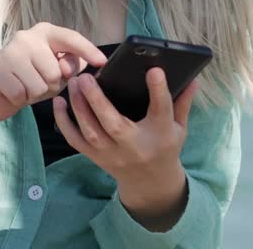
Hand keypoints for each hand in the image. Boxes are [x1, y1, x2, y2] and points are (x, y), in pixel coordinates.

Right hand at [0, 22, 106, 138]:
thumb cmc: (31, 78)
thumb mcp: (56, 71)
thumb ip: (71, 66)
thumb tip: (77, 68)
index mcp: (45, 32)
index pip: (70, 39)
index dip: (88, 50)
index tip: (103, 61)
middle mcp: (26, 36)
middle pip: (55, 72)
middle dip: (50, 86)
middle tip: (38, 83)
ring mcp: (8, 51)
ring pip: (39, 86)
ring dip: (35, 95)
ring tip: (25, 87)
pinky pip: (21, 94)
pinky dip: (20, 100)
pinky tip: (13, 92)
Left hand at [53, 69, 198, 228]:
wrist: (149, 182)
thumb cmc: (165, 147)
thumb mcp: (179, 127)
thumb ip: (183, 103)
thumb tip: (193, 78)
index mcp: (159, 134)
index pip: (160, 110)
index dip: (158, 90)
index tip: (153, 70)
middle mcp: (133, 145)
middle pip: (113, 122)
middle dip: (97, 99)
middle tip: (87, 77)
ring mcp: (111, 153)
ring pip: (90, 130)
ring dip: (79, 106)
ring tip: (74, 83)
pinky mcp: (96, 157)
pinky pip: (75, 140)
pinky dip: (64, 123)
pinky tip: (59, 103)